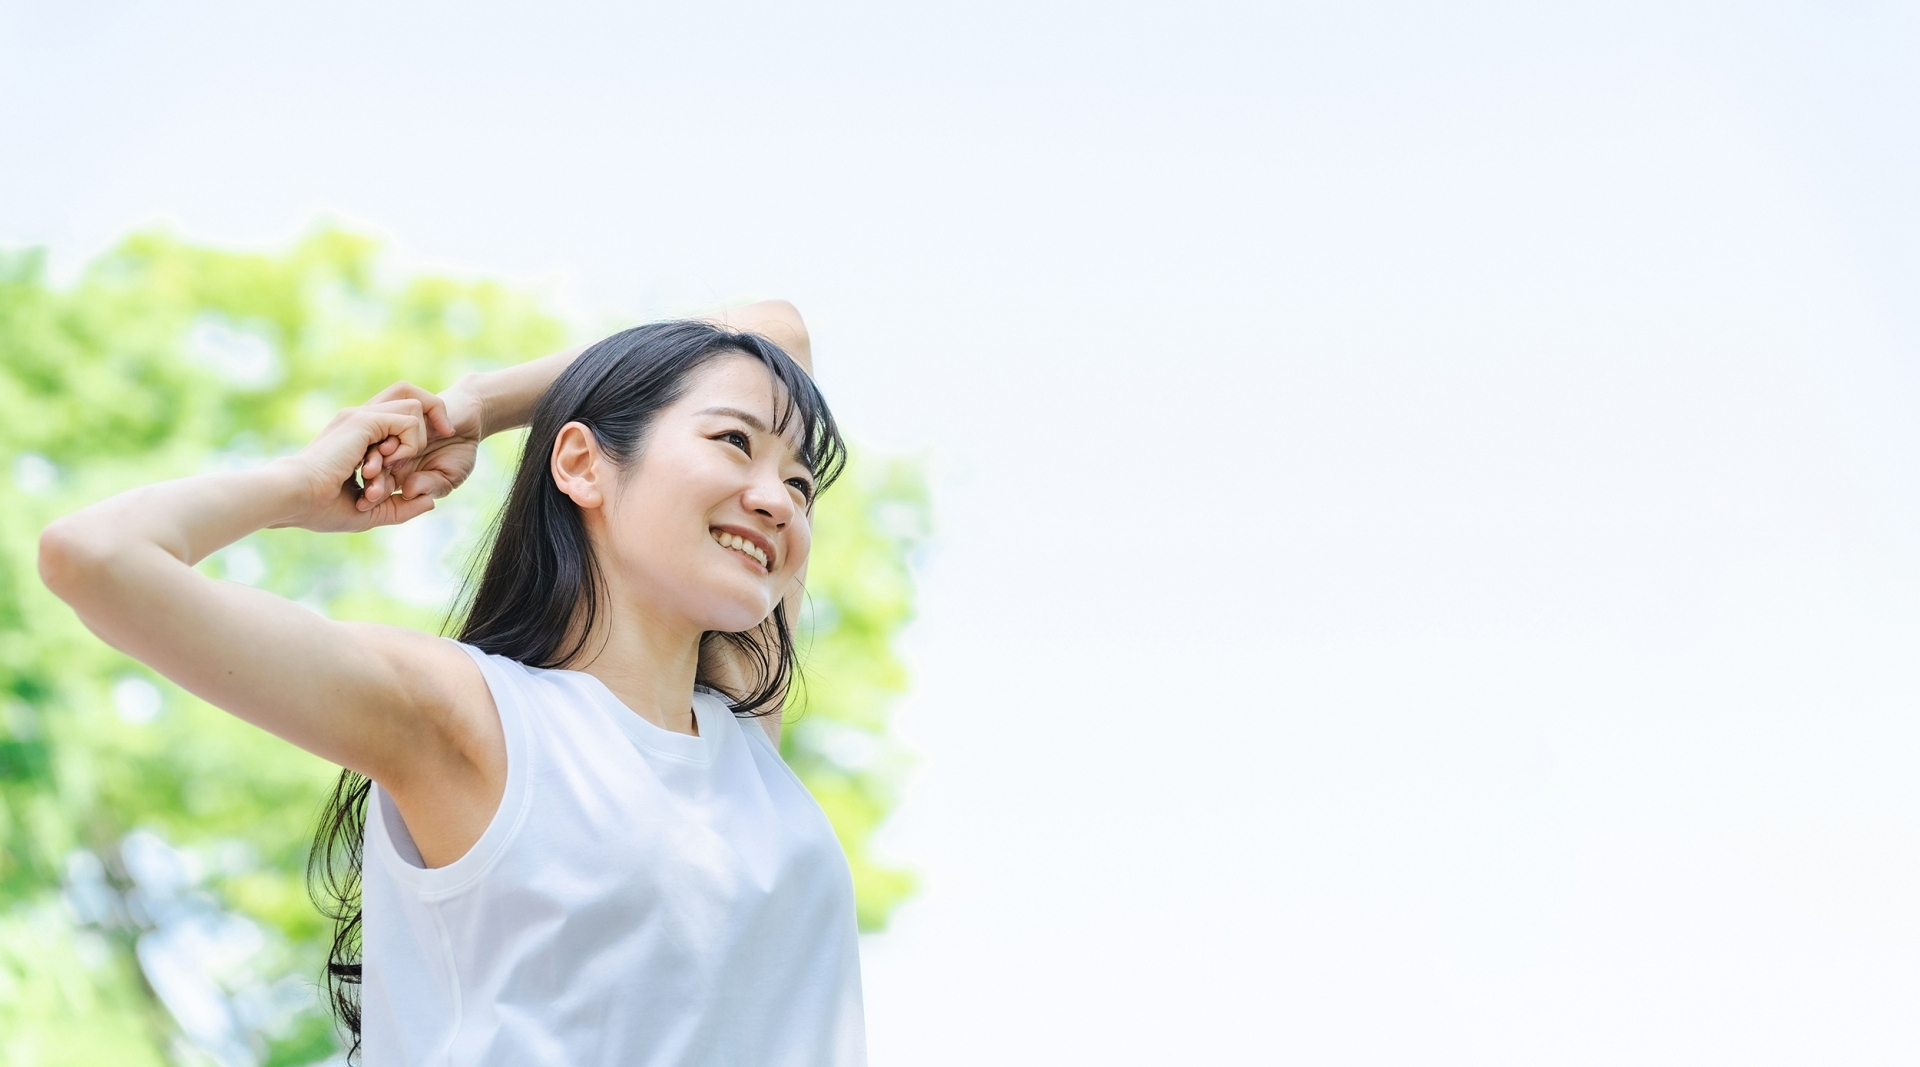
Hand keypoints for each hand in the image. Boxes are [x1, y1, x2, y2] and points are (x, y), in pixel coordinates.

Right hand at [273, 399, 443, 532]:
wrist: (294, 497)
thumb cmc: (321, 509)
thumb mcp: (370, 512)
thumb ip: (399, 507)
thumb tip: (429, 502)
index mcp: (359, 437)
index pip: (400, 417)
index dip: (418, 435)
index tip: (420, 461)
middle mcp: (361, 420)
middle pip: (411, 398)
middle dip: (431, 421)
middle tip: (426, 451)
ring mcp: (361, 416)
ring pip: (414, 406)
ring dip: (417, 439)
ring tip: (396, 466)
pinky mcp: (363, 421)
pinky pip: (408, 421)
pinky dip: (410, 444)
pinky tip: (392, 464)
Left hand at [351, 381, 481, 509]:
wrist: (469, 420)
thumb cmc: (459, 453)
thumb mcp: (449, 477)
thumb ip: (431, 486)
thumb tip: (409, 492)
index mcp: (395, 472)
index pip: (378, 484)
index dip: (375, 492)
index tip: (374, 497)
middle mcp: (388, 451)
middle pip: (370, 463)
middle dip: (372, 473)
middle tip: (373, 476)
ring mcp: (392, 430)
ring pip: (375, 440)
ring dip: (380, 450)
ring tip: (389, 454)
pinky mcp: (399, 408)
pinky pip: (391, 416)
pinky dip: (397, 431)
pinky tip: (403, 442)